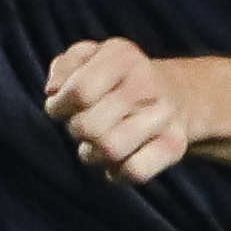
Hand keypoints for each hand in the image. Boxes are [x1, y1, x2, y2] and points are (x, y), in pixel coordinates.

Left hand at [42, 36, 193, 184]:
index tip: (59, 108)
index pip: (79, 92)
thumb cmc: (119, 79)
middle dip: (76, 130)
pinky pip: (135, 172)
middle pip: (89, 126)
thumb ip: (65, 65)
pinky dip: (118, 173)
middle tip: (83, 126)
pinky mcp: (175, 145)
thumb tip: (53, 91)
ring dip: (92, 154)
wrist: (177, 93)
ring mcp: (163, 116)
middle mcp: (146, 84)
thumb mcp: (91, 56)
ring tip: (96, 144)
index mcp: (122, 56)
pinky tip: (116, 162)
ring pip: (109, 151)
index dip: (59, 106)